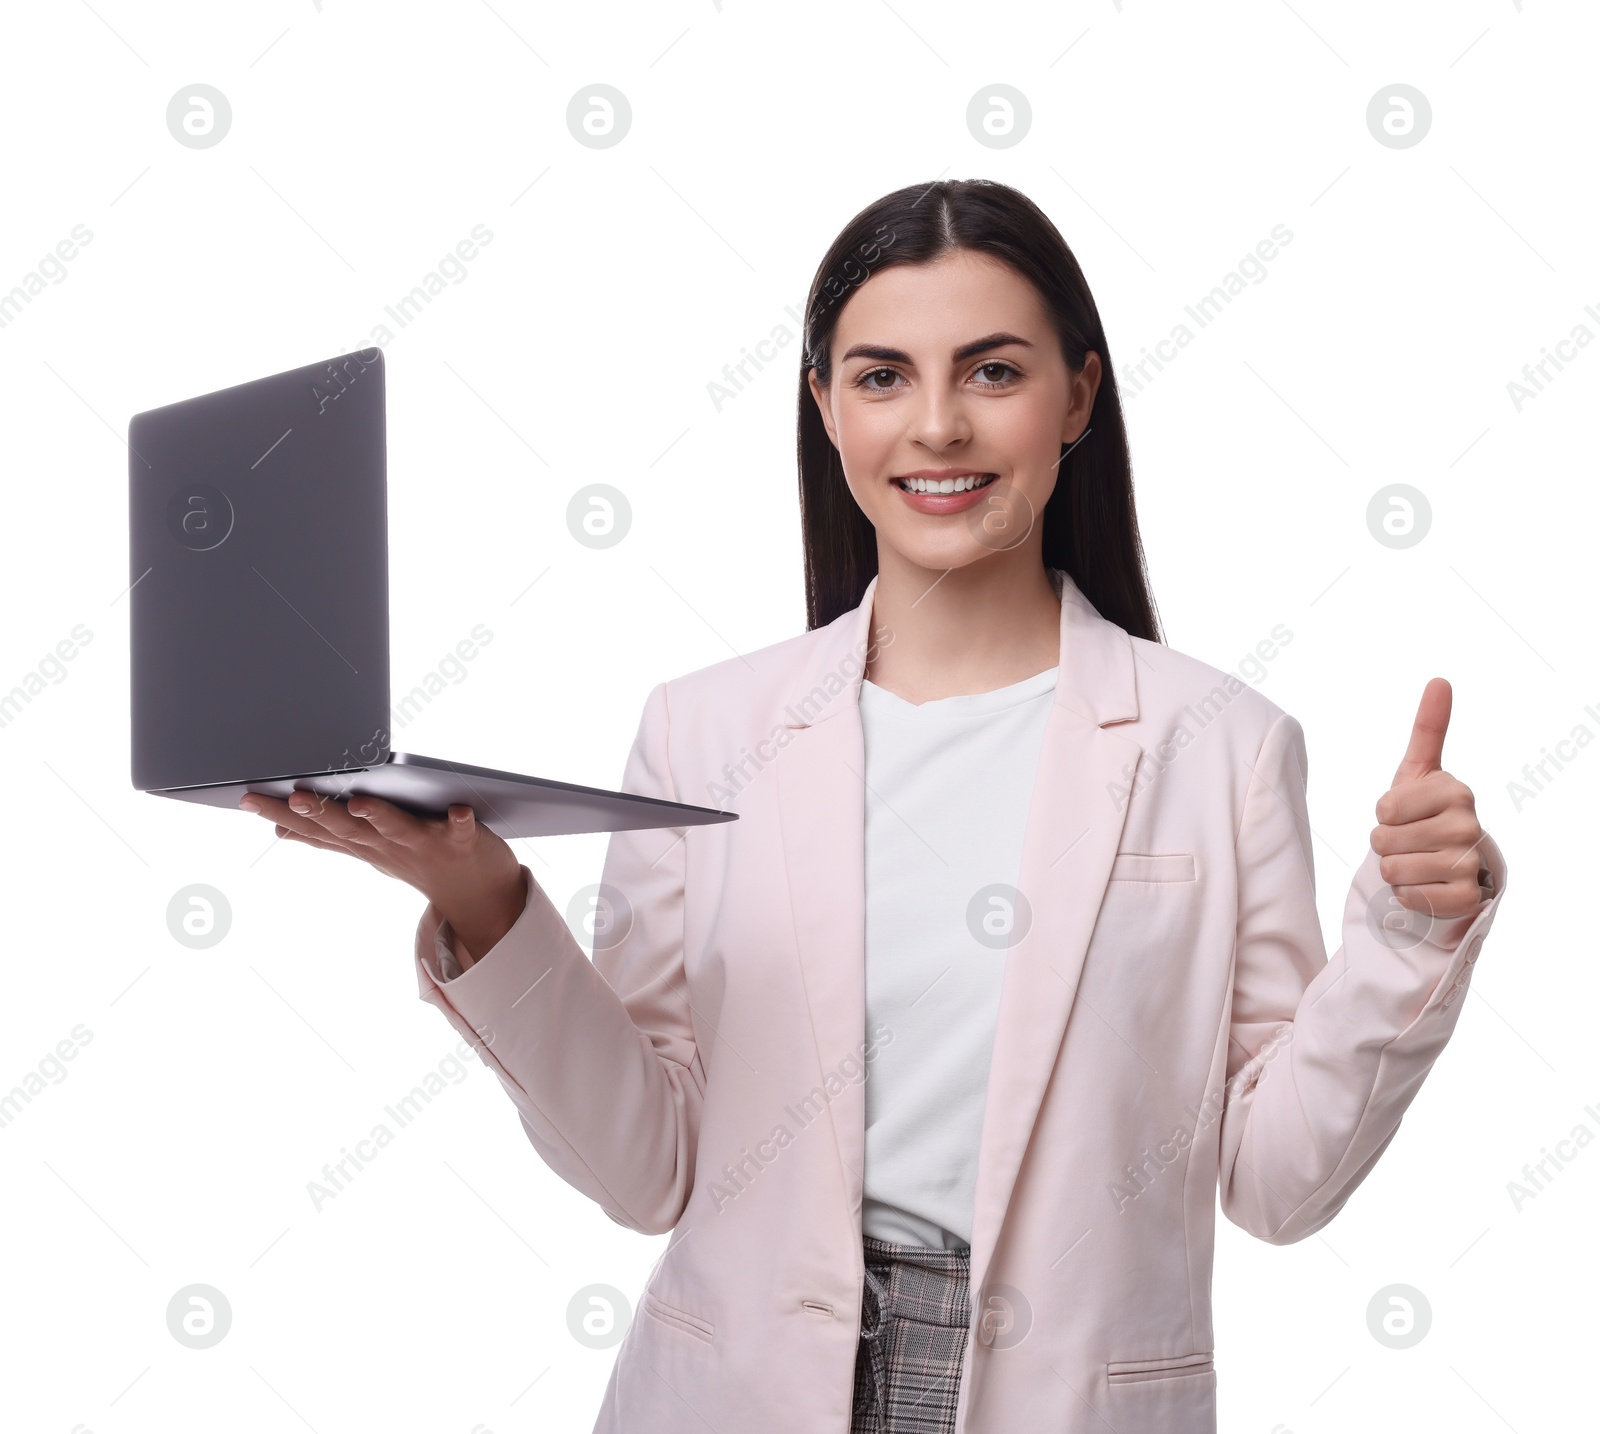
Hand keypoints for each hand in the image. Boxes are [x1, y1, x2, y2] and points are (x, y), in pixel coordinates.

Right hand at [239, 791, 526, 963]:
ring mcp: (425, 845)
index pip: (317, 828)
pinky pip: (461, 830)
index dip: (282, 813)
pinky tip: (459, 809)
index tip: (248, 796)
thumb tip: (282, 828)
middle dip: (321, 812)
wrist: (477, 896)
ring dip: (379, 816)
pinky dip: (460, 821)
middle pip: (349, 828)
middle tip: (294, 796)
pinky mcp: (462, 841)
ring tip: (361, 802)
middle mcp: (388, 846)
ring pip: (398, 828)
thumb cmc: (419, 859)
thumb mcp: (369, 850)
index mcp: (364, 843)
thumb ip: (330, 836)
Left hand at [1369, 677, 1486, 919]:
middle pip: (1383, 841)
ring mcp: (1470, 863)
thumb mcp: (1420, 770)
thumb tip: (1440, 680)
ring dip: (1395, 869)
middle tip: (1409, 839)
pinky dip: (1408, 894)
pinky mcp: (1464, 898)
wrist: (1448, 860)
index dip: (1384, 813)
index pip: (1385, 807)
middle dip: (1386, 843)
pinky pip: (1409, 898)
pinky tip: (1426, 884)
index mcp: (1456, 791)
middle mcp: (1469, 826)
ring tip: (1417, 860)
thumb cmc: (1424, 811)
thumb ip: (1428, 726)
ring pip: (1392, 870)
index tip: (1405, 812)